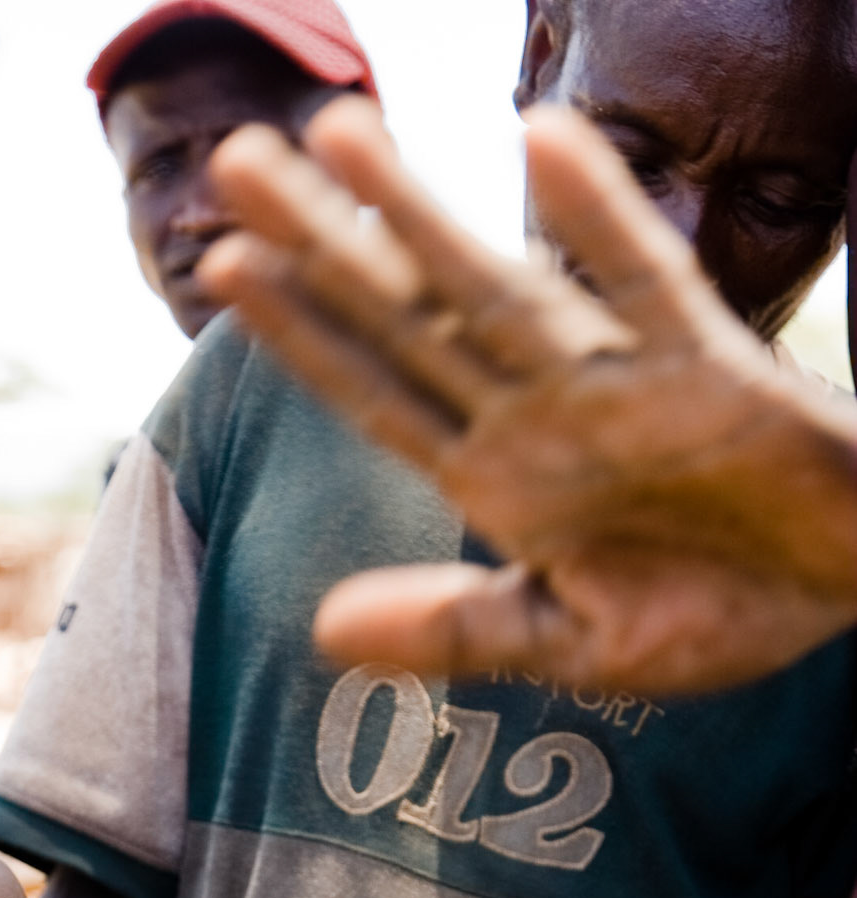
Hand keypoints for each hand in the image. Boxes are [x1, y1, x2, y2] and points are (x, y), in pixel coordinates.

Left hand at [199, 100, 856, 696]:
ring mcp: (617, 383)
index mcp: (498, 476)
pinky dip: (600, 221)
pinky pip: (647, 285)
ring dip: (418, 216)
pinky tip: (541, 143)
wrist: (839, 593)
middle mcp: (539, 414)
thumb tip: (319, 629)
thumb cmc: (707, 608)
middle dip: (325, 241)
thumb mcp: (564, 642)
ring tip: (337, 135)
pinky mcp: (708, 370)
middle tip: (234, 158)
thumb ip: (451, 629)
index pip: (377, 390)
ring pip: (499, 286)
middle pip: (411, 316)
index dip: (301, 330)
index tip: (222, 264)